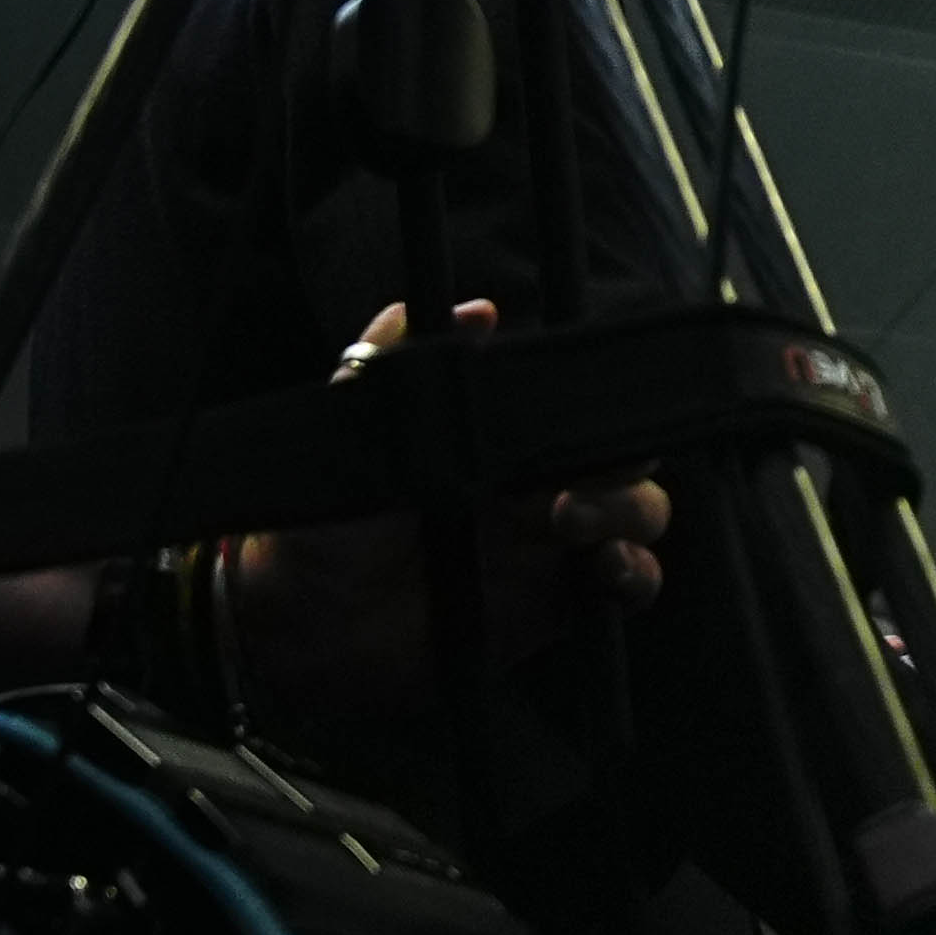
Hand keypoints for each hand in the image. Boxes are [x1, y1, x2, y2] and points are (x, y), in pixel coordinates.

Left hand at [220, 299, 672, 705]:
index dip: (597, 403)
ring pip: (637, 515)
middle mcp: (530, 487)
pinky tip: (609, 568)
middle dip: (622, 456)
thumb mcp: (355, 427)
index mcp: (493, 439)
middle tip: (576, 476)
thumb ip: (401, 359)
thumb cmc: (320, 519)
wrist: (298, 624)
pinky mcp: (553, 607)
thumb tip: (477, 311)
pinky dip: (636, 574)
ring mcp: (548, 547)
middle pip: (620, 457)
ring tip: (574, 521)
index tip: (591, 406)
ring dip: (630, 511)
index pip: (573, 408)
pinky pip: (625, 587)